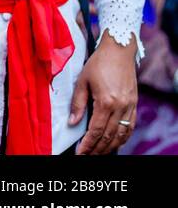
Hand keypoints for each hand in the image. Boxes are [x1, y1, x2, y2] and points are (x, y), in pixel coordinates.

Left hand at [70, 33, 138, 153]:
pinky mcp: (134, 104)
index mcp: (106, 101)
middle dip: (98, 148)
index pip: (96, 130)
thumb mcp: (82, 81)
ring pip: (122, 134)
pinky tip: (115, 142)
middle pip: (109, 135)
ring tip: (99, 152)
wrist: (118, 51)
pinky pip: (130, 126)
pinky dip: (123, 137)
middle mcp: (120, 106)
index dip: (88, 144)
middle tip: (88, 156)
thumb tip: (72, 122)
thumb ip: (77, 103)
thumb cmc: (98, 63)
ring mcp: (130, 106)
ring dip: (111, 146)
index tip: (81, 153)